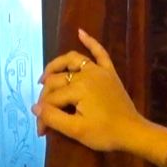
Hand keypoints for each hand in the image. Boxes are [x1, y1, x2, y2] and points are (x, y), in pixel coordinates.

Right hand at [32, 29, 143, 151]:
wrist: (131, 132)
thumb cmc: (104, 133)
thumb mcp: (75, 130)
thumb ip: (53, 118)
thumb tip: (35, 107)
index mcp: (78, 88)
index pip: (51, 99)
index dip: (43, 116)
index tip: (42, 132)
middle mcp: (87, 74)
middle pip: (57, 81)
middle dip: (46, 99)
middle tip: (43, 117)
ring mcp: (99, 71)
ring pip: (72, 60)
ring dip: (56, 65)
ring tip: (45, 77)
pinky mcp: (109, 72)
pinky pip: (100, 53)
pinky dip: (90, 42)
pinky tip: (80, 33)